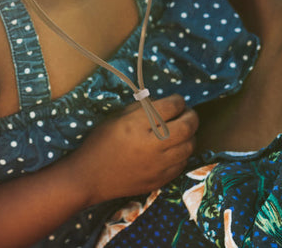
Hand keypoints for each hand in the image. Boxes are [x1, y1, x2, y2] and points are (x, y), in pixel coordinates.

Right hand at [66, 94, 197, 204]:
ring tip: (181, 132)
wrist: (90, 177)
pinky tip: (174, 149)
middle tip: (187, 113)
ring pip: (189, 147)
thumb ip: (141, 108)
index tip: (177, 101)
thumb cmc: (100, 143)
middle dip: (191, 116)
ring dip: (189, 136)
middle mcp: (151, 145)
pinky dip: (182, 154)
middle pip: (187, 127)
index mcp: (137, 125)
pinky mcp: (160, 180)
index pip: (171, 107)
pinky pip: (182, 164)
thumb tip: (163, 102)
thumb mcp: (116, 118)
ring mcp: (157, 166)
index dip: (178, 101)